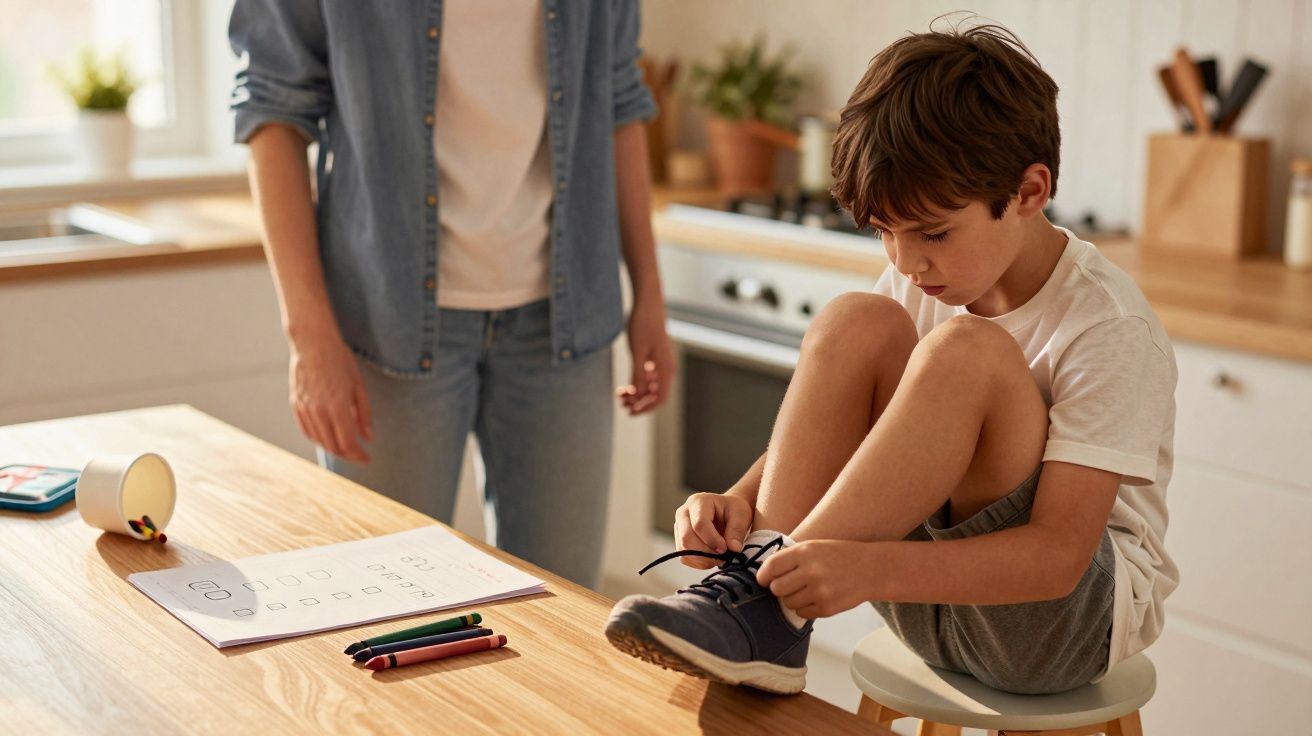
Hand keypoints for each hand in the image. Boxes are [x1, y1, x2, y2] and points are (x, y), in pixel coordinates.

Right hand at [288, 333, 372, 463]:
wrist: (313, 343)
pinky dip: (318, 439)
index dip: (358, 455)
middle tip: (359, 455)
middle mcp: (319, 411)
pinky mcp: (296, 404)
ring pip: (319, 441)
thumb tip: (368, 437)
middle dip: (348, 455)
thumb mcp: (359, 385)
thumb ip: (364, 414)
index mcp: (337, 406)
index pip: (347, 443)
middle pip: (332, 446)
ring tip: (346, 447)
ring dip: (333, 449)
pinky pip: (306, 430)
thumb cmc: (340, 360)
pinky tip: (328, 438)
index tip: (367, 458)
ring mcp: (305, 408)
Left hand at [617, 294, 675, 414]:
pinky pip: (650, 377)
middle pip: (655, 394)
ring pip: (651, 386)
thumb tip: (637, 395)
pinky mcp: (656, 357)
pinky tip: (626, 384)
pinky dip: (638, 382)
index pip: (659, 398)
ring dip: (637, 393)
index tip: (630, 411)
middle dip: (639, 401)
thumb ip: (638, 375)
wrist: (648, 303)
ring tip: (620, 394)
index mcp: (666, 368)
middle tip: (620, 402)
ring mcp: (662, 363)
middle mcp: (667, 368)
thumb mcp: (637, 352)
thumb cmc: (643, 325)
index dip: (645, 408)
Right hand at [674, 492, 753, 568]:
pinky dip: (699, 562)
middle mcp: (684, 513)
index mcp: (699, 502)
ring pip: (684, 550)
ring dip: (703, 559)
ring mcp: (679, 527)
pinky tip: (711, 557)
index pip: (699, 524)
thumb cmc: (733, 510)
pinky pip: (685, 558)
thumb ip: (737, 530)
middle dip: (707, 552)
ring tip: (720, 556)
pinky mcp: (680, 541)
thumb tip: (733, 549)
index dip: (712, 540)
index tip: (725, 549)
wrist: (727, 512)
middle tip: (724, 556)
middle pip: (687, 538)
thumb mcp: (741, 515)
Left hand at [757, 540, 876, 618]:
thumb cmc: (838, 555)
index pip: (771, 567)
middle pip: (776, 588)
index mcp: (805, 552)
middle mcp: (811, 571)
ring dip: (791, 598)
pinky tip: (816, 598)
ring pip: (787, 603)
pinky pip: (801, 613)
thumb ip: (790, 557)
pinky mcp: (827, 608)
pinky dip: (804, 608)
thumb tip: (763, 575)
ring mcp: (820, 592)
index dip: (762, 575)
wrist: (871, 569)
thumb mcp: (814, 546)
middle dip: (778, 588)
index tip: (763, 579)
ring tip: (805, 590)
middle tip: (789, 584)